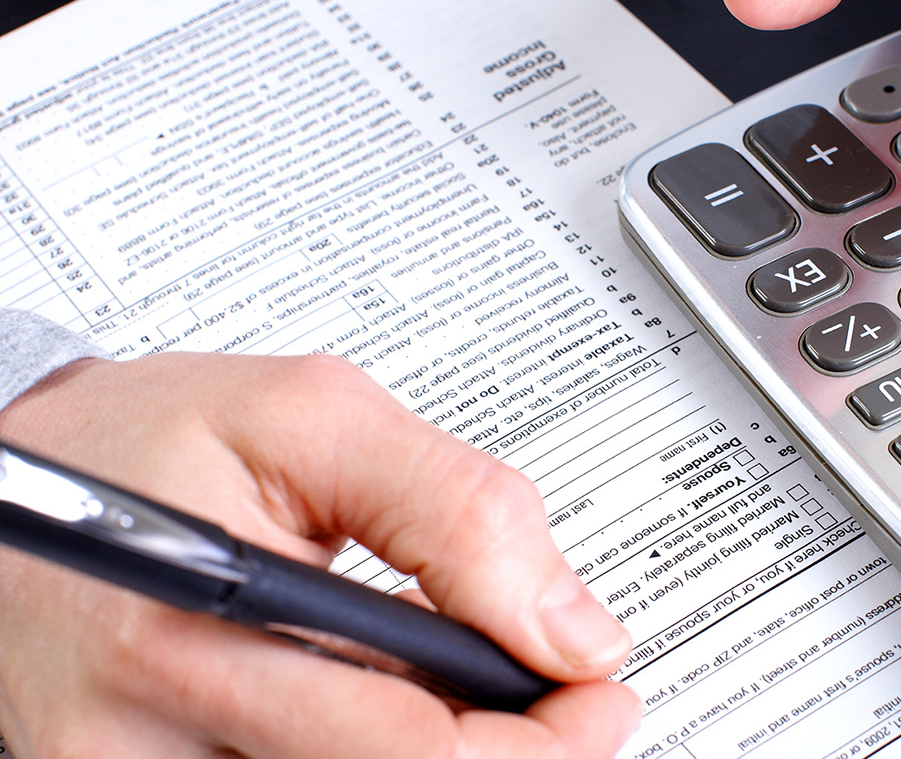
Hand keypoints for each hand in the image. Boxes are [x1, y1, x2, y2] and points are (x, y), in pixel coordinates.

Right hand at [0, 353, 636, 757]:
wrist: (16, 492)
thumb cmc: (142, 442)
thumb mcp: (312, 418)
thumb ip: (455, 509)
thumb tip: (568, 627)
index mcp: (195, 633)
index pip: (413, 750)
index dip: (541, 741)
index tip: (599, 696)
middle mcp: (147, 748)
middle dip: (511, 753)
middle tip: (562, 700)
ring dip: (440, 749)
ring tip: (460, 678)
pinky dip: (374, 749)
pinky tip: (382, 700)